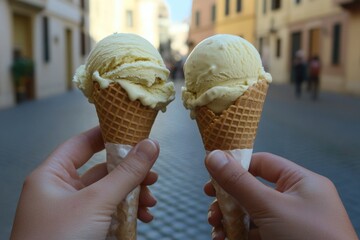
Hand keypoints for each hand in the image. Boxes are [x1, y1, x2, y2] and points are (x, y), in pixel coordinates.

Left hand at [11, 127, 159, 239]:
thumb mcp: (97, 202)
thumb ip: (126, 173)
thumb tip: (150, 146)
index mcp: (51, 176)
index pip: (81, 143)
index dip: (106, 133)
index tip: (131, 129)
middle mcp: (61, 191)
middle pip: (102, 170)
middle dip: (130, 173)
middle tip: (151, 173)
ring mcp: (74, 212)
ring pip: (110, 193)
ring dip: (133, 195)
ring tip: (150, 200)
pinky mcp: (85, 229)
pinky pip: (110, 213)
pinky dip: (128, 213)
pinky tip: (143, 217)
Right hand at [204, 151, 357, 239]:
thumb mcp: (270, 207)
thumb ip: (239, 182)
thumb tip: (214, 156)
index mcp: (301, 182)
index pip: (262, 163)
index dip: (236, 166)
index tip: (213, 174)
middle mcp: (295, 200)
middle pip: (251, 190)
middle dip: (228, 200)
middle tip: (213, 208)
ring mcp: (288, 223)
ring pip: (250, 214)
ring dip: (228, 220)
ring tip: (216, 228)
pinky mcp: (280, 239)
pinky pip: (254, 231)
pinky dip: (237, 234)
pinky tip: (224, 239)